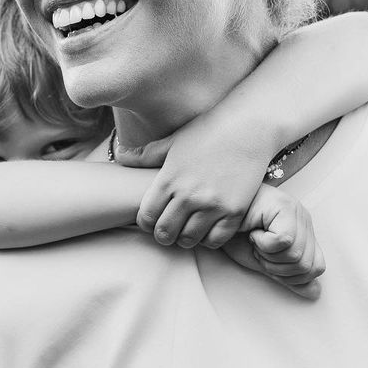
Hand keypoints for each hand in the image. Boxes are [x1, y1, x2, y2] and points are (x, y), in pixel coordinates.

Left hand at [114, 118, 270, 251]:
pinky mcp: (234, 211)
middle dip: (164, 234)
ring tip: (188, 229)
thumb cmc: (207, 131)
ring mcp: (212, 205)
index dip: (146, 223)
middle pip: (165, 233)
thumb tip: (119, 156)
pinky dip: (208, 239)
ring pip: (189, 240)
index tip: (153, 220)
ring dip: (185, 238)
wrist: (247, 127)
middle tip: (170, 228)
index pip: (146, 218)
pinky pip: (215, 240)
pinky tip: (208, 228)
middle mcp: (188, 195)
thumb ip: (145, 155)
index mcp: (168, 180)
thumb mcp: (172, 141)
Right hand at [222, 183, 323, 296]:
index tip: (268, 260)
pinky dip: (263, 243)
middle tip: (258, 250)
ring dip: (268, 255)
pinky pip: (284, 240)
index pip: (316, 267)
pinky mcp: (285, 207)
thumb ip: (288, 278)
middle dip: (276, 266)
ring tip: (255, 240)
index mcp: (303, 233)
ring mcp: (296, 212)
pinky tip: (253, 232)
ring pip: (295, 254)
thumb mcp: (264, 263)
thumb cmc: (235, 236)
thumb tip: (315, 293)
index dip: (291, 276)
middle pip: (306, 265)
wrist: (214, 220)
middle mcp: (304, 220)